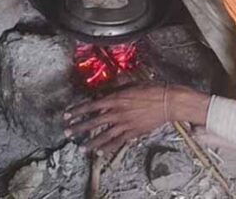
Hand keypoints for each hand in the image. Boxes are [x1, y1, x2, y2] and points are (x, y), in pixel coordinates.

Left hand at [63, 84, 209, 153]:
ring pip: (104, 135)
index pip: (92, 105)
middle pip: (94, 122)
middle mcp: (118, 112)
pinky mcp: (133, 132)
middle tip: (67, 132)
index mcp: (116, 98)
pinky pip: (118, 141)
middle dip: (79, 127)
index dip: (78, 110)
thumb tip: (107, 87)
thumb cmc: (152, 89)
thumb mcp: (133, 83)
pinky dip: (109, 147)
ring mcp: (125, 124)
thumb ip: (118, 85)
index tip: (67, 115)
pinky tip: (100, 152)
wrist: (168, 101)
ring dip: (91, 142)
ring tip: (81, 147)